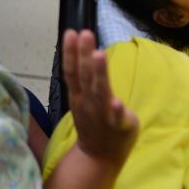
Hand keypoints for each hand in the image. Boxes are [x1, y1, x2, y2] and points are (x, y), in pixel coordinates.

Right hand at [62, 29, 138, 164]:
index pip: (72, 71)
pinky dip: (116, 110)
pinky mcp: (118, 126)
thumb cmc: (95, 122)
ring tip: (99, 54)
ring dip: (99, 74)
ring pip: (99, 92)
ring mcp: (102, 115)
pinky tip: (118, 102)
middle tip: (85, 33)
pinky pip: (116, 118)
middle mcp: (87, 103)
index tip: (70, 32)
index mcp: (79, 96)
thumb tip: (85, 53)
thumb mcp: (84, 99)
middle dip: (84, 54)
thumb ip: (85, 79)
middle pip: (85, 76)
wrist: (99, 156)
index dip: (70, 52)